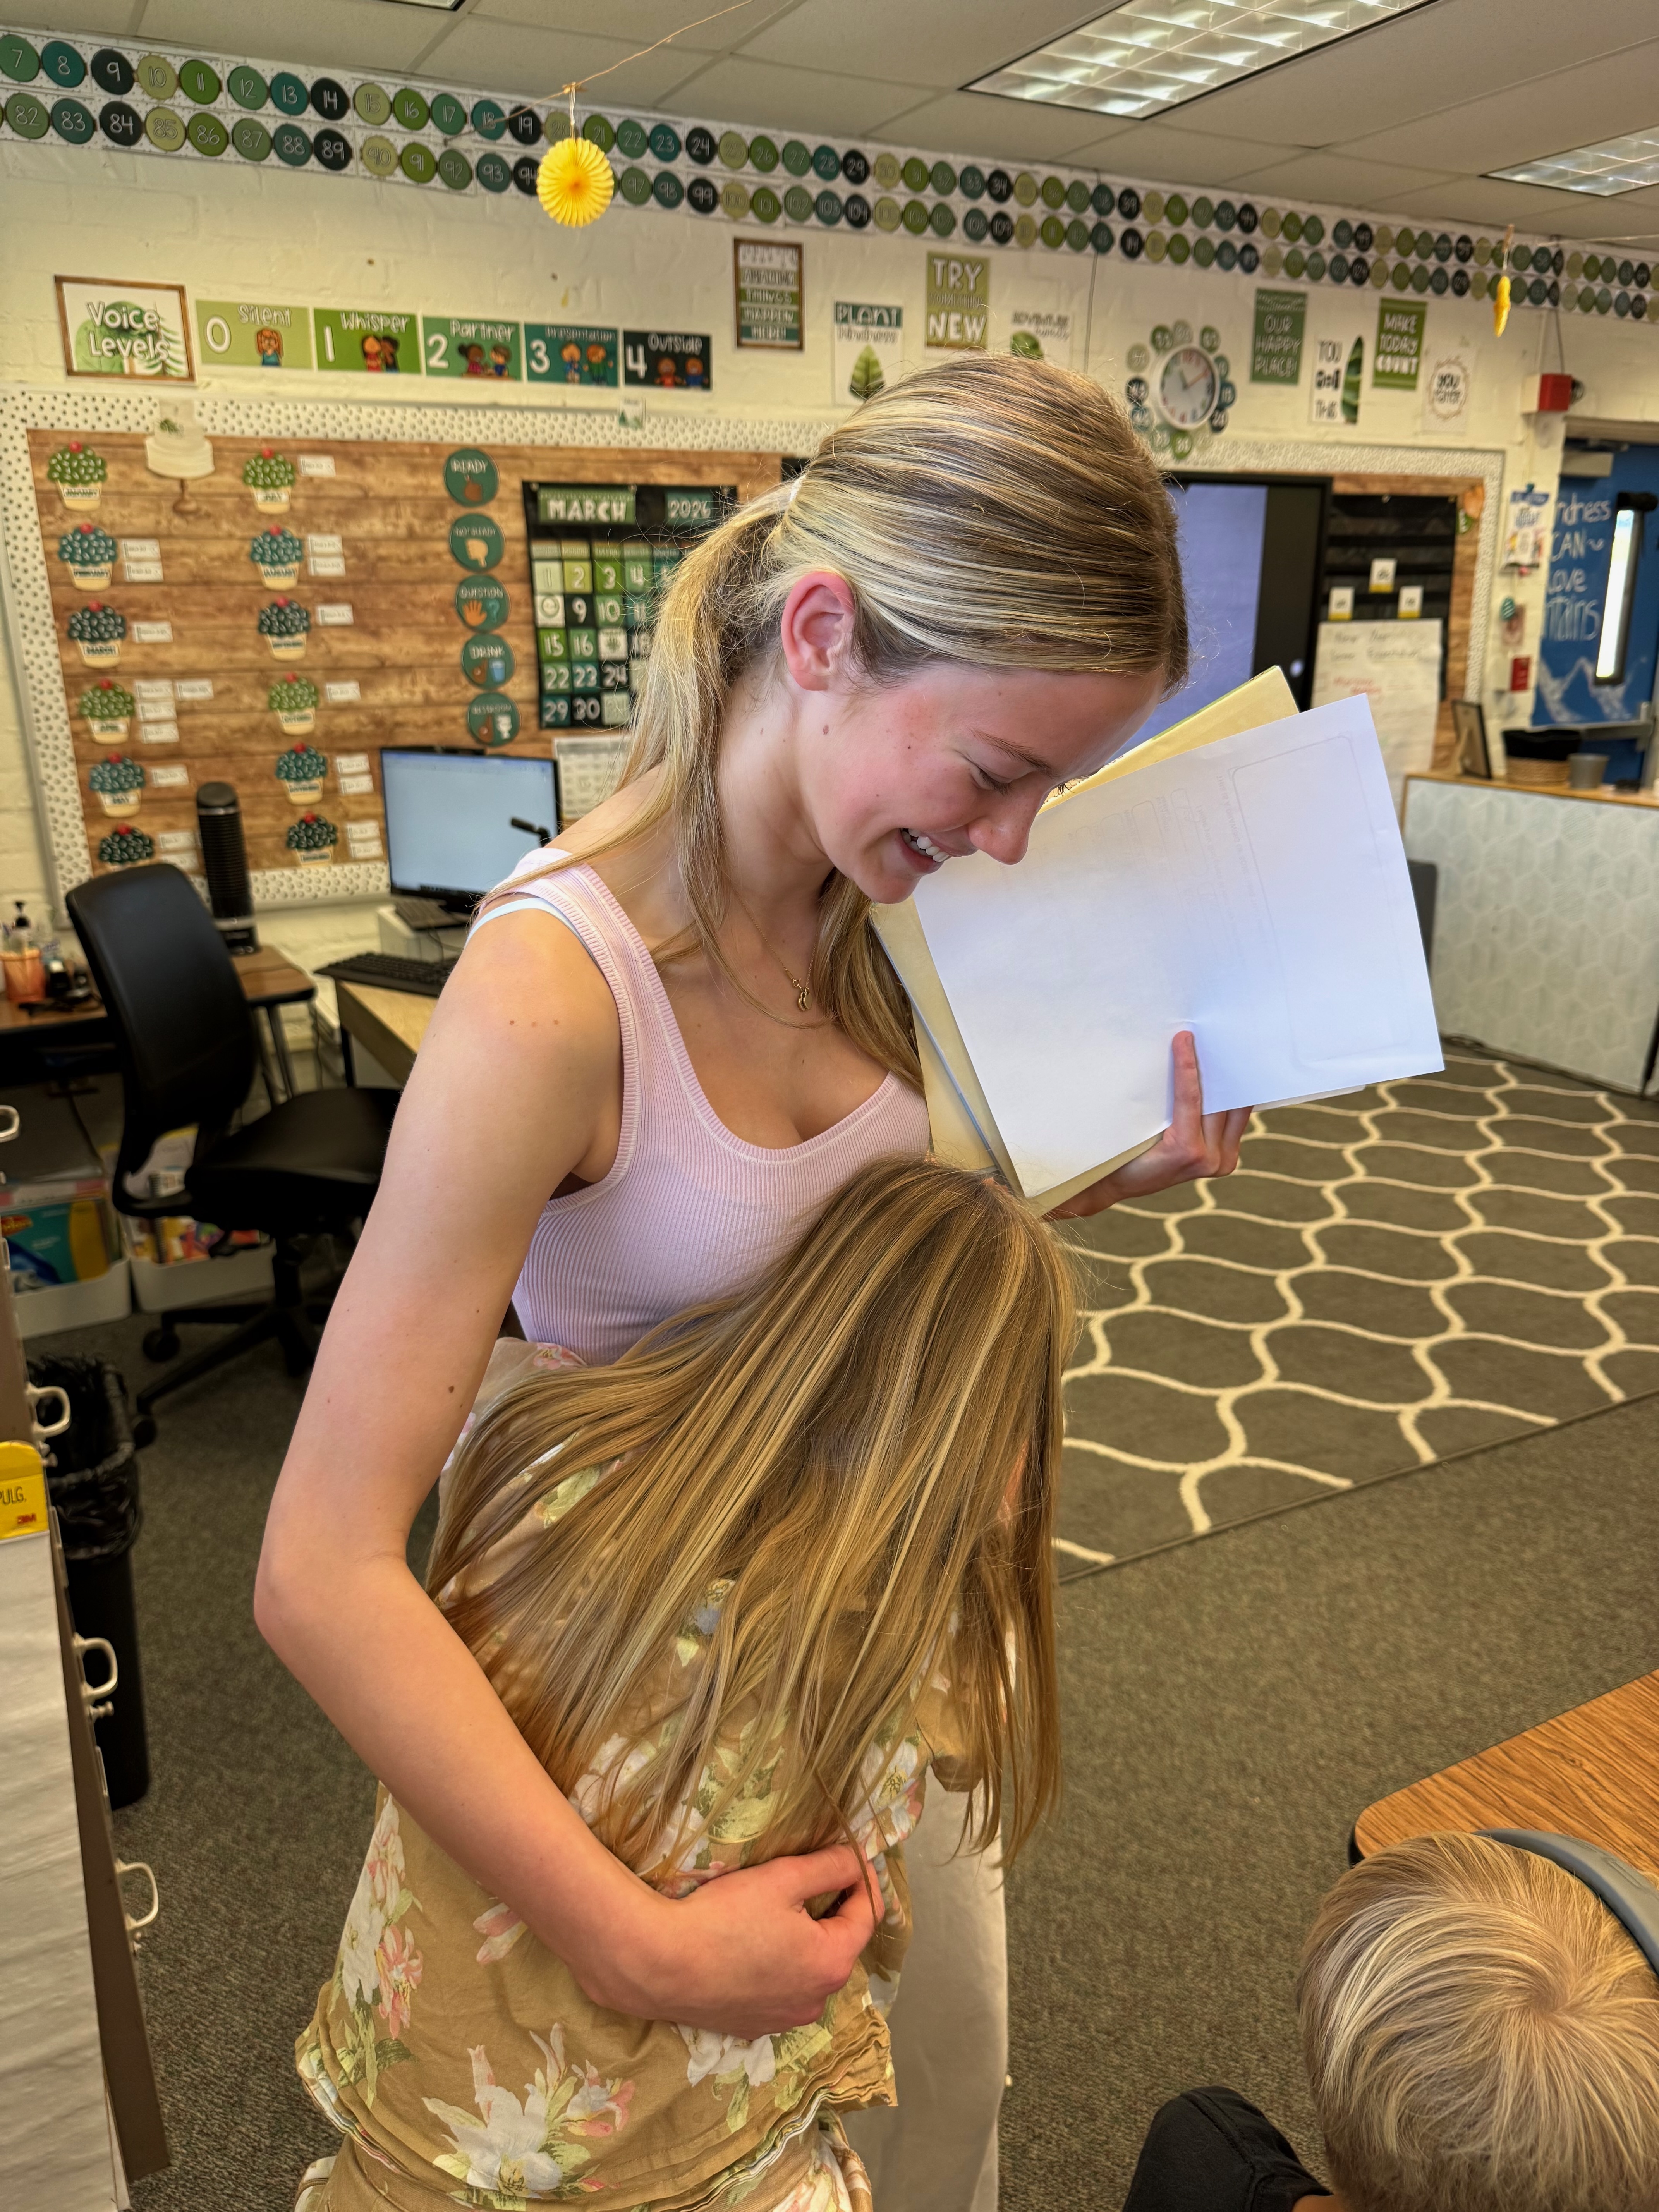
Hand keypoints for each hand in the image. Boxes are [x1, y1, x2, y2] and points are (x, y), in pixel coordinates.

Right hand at [577, 1844, 878, 2038]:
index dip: (863, 1880)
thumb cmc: (724, 1916)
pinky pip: (779, 1990)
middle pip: (838, 1944)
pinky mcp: (753, 2026)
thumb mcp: (783, 1878)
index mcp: (832, 1964)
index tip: (850, 1854)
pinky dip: (776, 1966)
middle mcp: (815, 2001)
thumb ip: (829, 1867)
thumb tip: (858, 1860)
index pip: (867, 1915)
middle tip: (809, 1878)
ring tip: (776, 1911)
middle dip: (830, 1910)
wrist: (660, 1964)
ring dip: (803, 1940)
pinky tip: (751, 1945)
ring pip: (808, 1969)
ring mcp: (783, 2020)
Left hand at [1048, 1031, 1250, 1220]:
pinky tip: (1182, 1045)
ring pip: (1213, 1097)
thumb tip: (1207, 1058)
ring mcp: (1208, 1158)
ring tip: (1200, 1029)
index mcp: (1225, 1154)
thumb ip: (1196, 1111)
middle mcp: (1222, 1159)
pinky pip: (1190, 1098)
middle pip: (1230, 1100)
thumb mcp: (1176, 1131)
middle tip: (1223, 1028)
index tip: (1237, 1043)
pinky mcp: (1188, 1151)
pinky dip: (1186, 1069)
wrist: (1104, 1181)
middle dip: (1226, 1064)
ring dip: (1207, 1060)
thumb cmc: (1136, 1151)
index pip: (1239, 1108)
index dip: (1238, 1074)